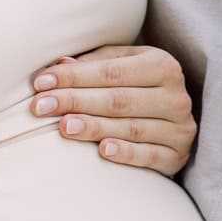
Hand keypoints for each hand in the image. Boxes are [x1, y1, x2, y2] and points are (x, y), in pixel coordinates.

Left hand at [30, 45, 196, 175]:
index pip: (111, 71)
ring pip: (131, 128)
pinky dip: (126, 153)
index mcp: (162, 65)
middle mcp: (176, 96)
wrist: (174, 120)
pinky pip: (150, 156)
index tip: (41, 82)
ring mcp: (180, 128)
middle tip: (41, 106)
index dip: (74, 76)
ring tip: (64, 127)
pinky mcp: (178, 156)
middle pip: (118, 99)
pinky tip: (103, 150)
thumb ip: (94, 64)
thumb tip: (59, 64)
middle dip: (76, 101)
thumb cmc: (138, 87)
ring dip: (94, 127)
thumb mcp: (123, 66)